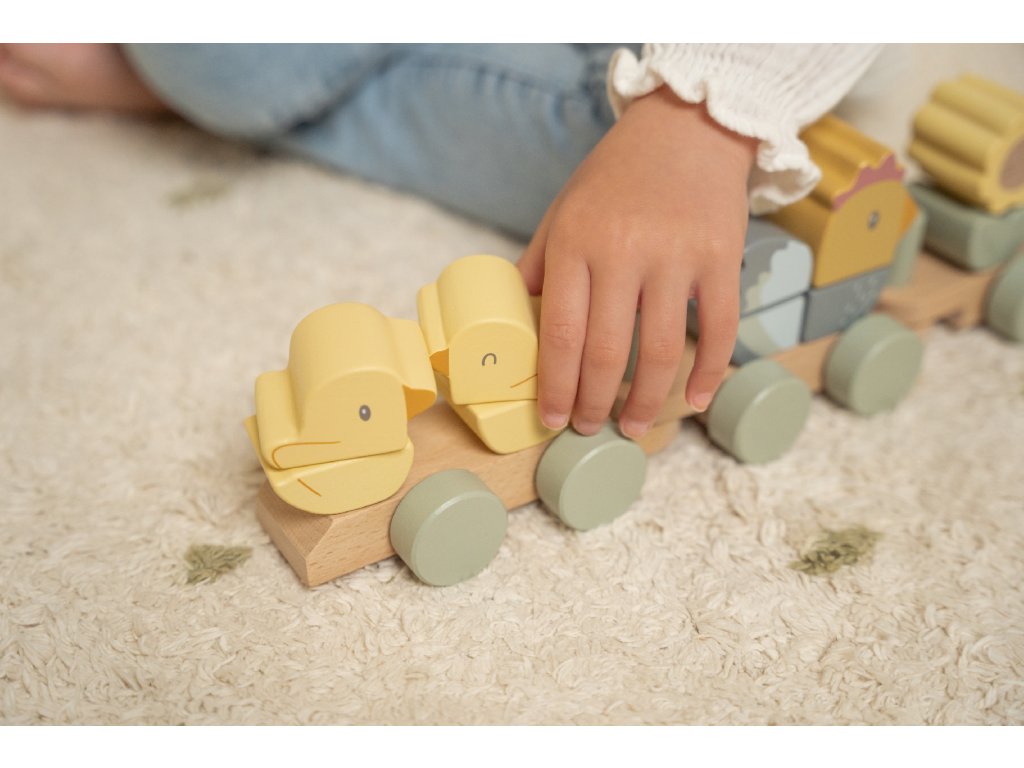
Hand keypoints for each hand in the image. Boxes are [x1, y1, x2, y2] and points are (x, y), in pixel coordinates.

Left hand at [518, 85, 755, 437]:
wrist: (688, 125)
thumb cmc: (617, 174)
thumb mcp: (563, 211)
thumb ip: (540, 265)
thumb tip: (514, 319)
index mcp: (575, 242)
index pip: (560, 334)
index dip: (556, 386)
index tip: (552, 418)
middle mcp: (623, 250)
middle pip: (606, 353)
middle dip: (594, 404)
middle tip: (590, 429)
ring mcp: (677, 255)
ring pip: (661, 352)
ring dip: (646, 402)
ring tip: (635, 427)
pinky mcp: (722, 257)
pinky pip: (719, 329)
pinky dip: (708, 372)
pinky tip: (695, 400)